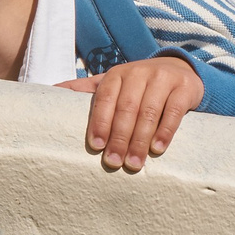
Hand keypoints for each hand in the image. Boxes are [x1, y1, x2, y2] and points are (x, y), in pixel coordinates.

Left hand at [57, 55, 201, 172]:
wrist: (179, 70)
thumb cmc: (139, 85)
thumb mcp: (113, 84)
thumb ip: (85, 89)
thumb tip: (50, 92)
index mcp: (117, 74)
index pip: (105, 98)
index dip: (100, 122)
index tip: (95, 146)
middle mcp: (139, 73)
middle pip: (126, 108)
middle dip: (119, 137)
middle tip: (113, 163)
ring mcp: (162, 79)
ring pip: (148, 112)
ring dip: (140, 140)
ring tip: (134, 164)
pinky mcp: (184, 88)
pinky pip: (173, 111)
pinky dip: (165, 131)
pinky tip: (157, 149)